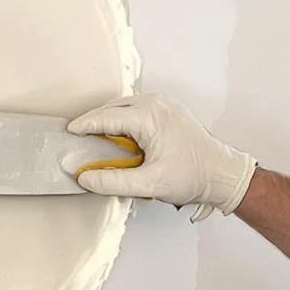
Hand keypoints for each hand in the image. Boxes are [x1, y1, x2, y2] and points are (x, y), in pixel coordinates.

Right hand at [67, 93, 255, 221]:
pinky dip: (123, 121)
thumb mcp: (149, 184)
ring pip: (125, 107)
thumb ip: (113, 181)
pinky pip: (137, 111)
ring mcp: (164, 106)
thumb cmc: (193, 176)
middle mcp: (156, 105)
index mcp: (149, 117)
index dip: (84, 125)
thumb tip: (85, 178)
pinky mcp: (168, 112)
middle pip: (113, 108)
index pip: (106, 118)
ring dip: (109, 120)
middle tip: (77, 135)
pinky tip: (119, 137)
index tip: (68, 132)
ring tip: (95, 137)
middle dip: (94, 121)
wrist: (222, 174)